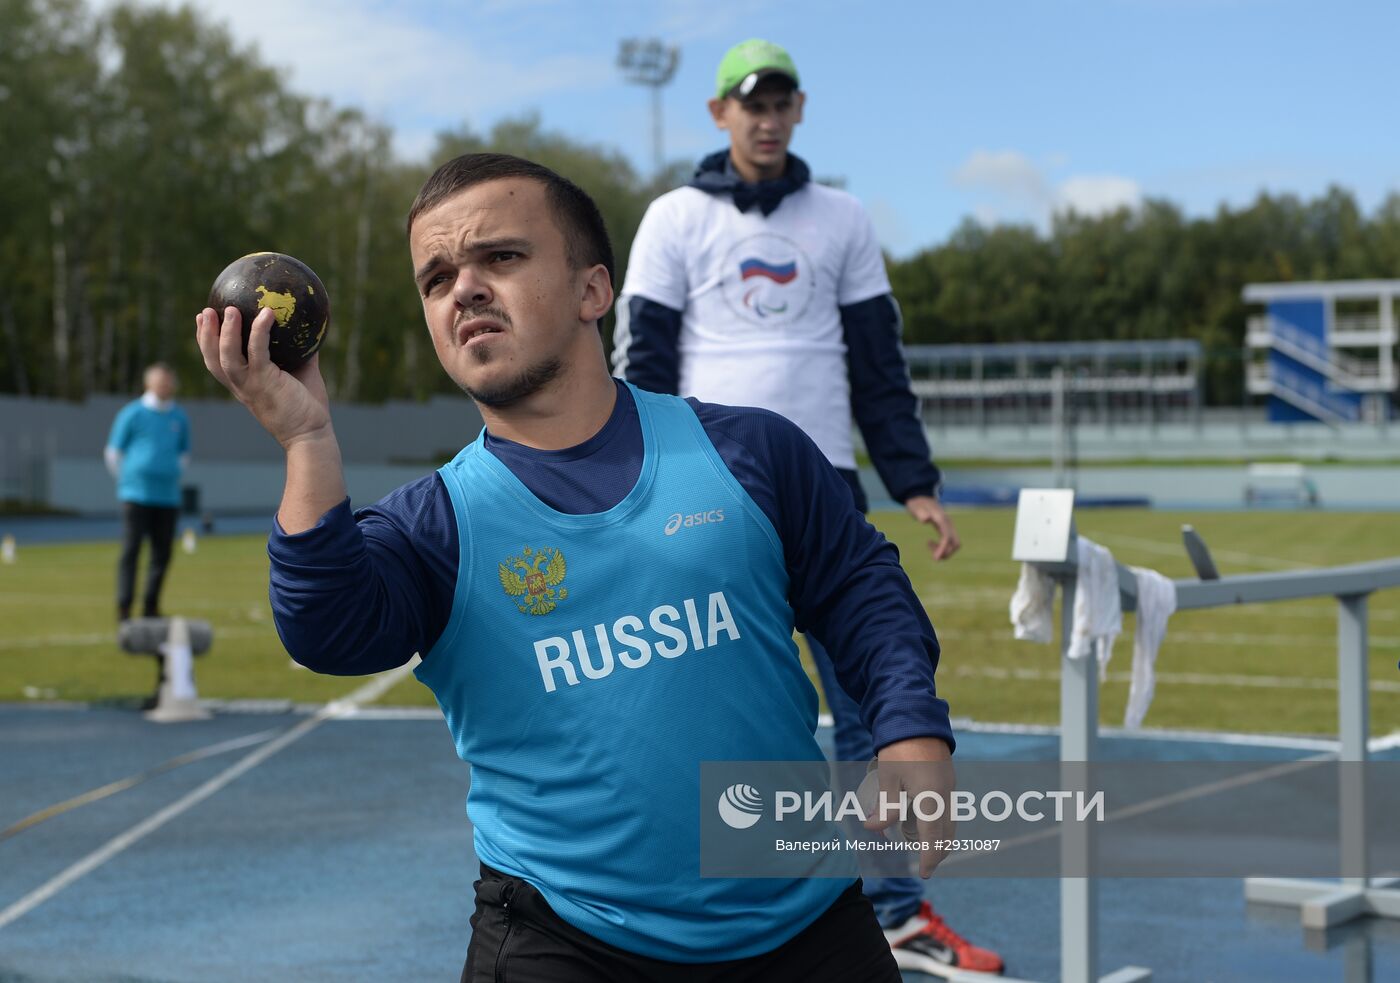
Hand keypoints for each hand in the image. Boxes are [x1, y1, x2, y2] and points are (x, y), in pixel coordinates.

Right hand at [195, 306, 331, 449]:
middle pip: (212, 358)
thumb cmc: (307, 407)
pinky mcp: (265, 382)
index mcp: (243, 385)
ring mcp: (251, 384)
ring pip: (227, 355)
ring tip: (228, 309)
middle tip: (206, 311)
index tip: (202, 320)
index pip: (216, 362)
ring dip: (225, 331)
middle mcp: (241, 386)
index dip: (206, 342)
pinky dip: (259, 331)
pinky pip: (257, 351)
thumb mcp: (301, 374)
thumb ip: (300, 353)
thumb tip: (308, 329)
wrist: (311, 434)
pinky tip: (267, 314)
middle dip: (205, 334)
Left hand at [862, 736, 954, 877]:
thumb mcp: (888, 778)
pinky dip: (942, 823)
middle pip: (947, 834)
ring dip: (941, 839)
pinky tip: (928, 824)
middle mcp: (946, 796)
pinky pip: (949, 810)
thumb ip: (885, 806)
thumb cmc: (899, 749)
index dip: (929, 858)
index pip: (932, 838)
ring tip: (925, 848)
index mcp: (931, 798)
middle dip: (938, 853)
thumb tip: (872, 828)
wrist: (917, 720)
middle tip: (925, 865)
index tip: (924, 873)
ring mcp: (950, 787)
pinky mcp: (949, 780)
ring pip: (951, 823)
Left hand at [904, 495, 960, 560]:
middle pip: (955, 543)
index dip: (943, 549)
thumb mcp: (915, 507)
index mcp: (941, 519)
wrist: (920, 496)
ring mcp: (948, 526)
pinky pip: (949, 541)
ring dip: (945, 551)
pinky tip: (929, 543)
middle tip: (934, 557)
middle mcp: (948, 523)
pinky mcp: (945, 528)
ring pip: (955, 544)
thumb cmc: (917, 503)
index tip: (935, 558)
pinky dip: (942, 547)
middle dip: (947, 553)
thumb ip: (920, 512)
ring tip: (931, 550)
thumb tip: (925, 519)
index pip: (947, 537)